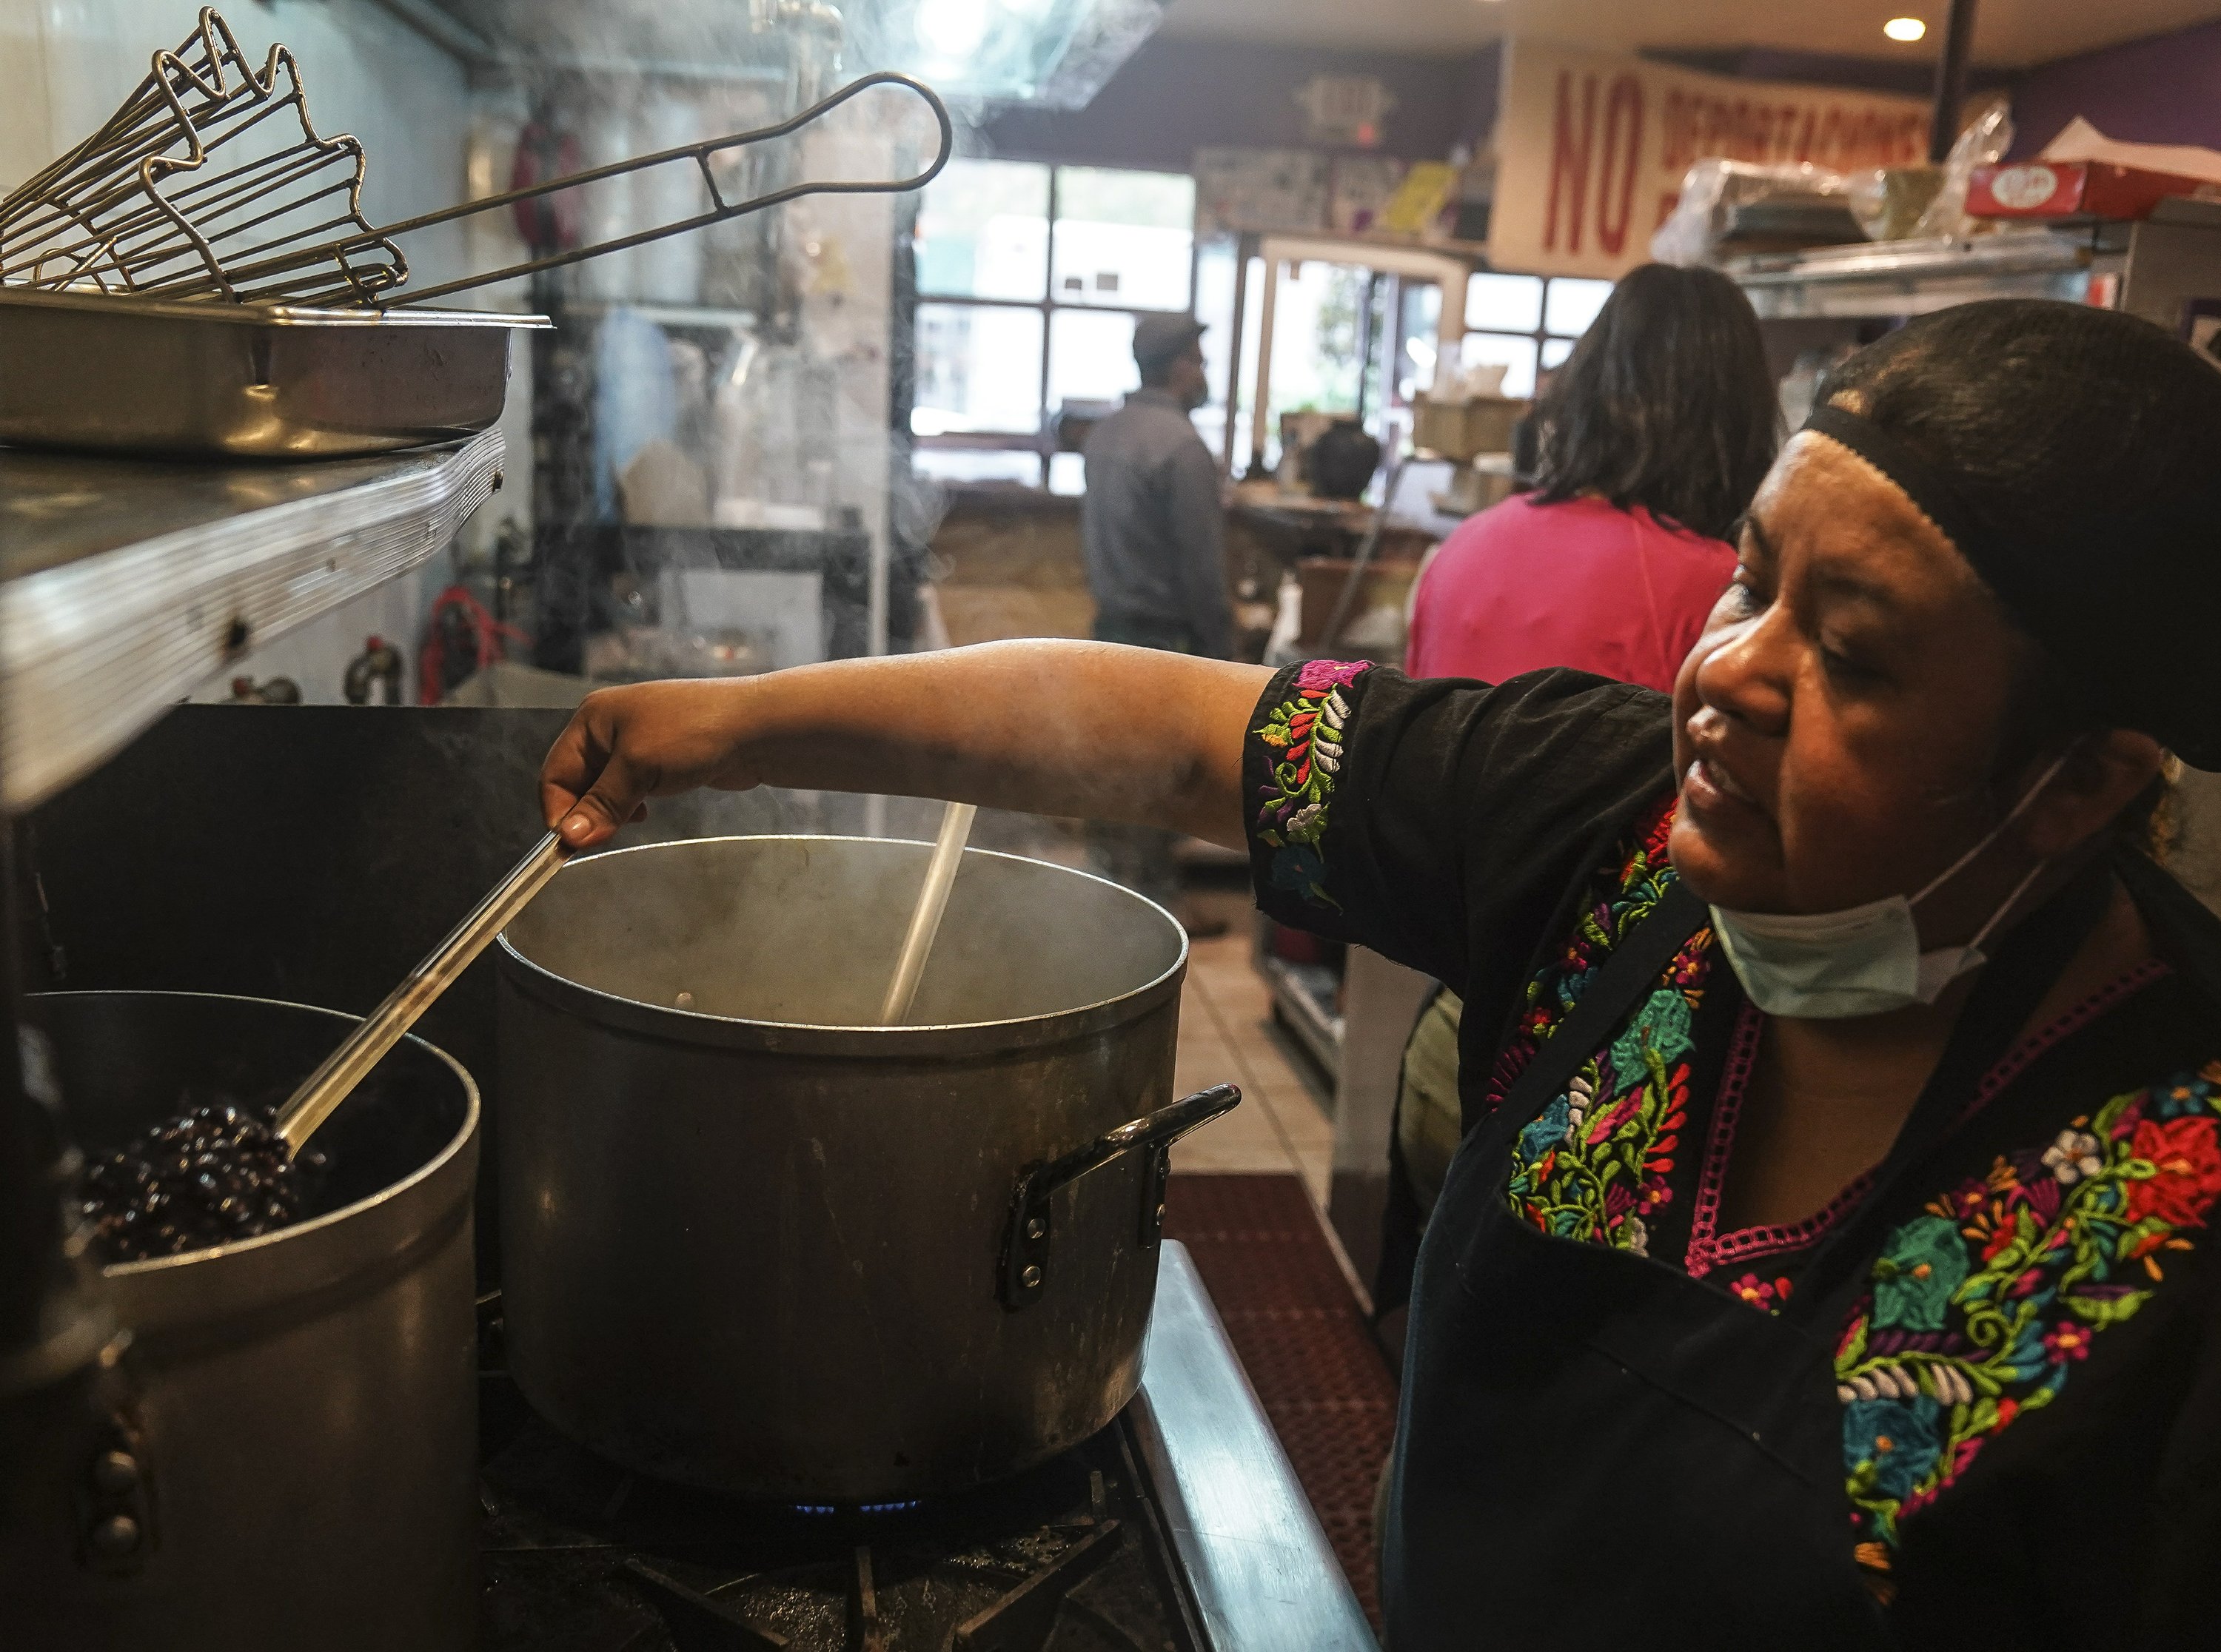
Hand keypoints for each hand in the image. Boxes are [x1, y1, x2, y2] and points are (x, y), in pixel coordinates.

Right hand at [540, 680, 757, 846]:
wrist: (757, 727)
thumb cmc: (694, 734)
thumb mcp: (638, 769)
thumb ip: (601, 804)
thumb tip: (570, 838)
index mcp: (592, 719)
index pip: (554, 773)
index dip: (559, 811)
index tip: (572, 845)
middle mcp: (609, 727)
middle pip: (576, 781)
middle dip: (586, 811)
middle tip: (603, 837)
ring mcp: (636, 742)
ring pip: (605, 787)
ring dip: (609, 810)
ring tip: (630, 820)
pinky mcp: (660, 759)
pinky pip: (630, 787)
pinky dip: (631, 804)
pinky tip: (646, 812)